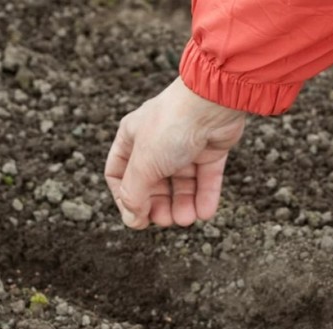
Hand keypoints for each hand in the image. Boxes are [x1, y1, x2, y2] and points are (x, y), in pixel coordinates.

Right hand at [105, 78, 245, 228]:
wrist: (212, 103)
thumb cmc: (171, 126)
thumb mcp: (144, 164)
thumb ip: (135, 195)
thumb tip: (132, 220)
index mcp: (132, 138)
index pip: (119, 174)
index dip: (125, 198)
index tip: (136, 217)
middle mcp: (157, 141)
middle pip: (153, 183)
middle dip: (158, 205)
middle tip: (166, 220)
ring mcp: (185, 145)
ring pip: (181, 183)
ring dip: (183, 205)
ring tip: (187, 219)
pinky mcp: (210, 149)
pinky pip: (205, 178)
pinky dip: (205, 197)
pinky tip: (205, 213)